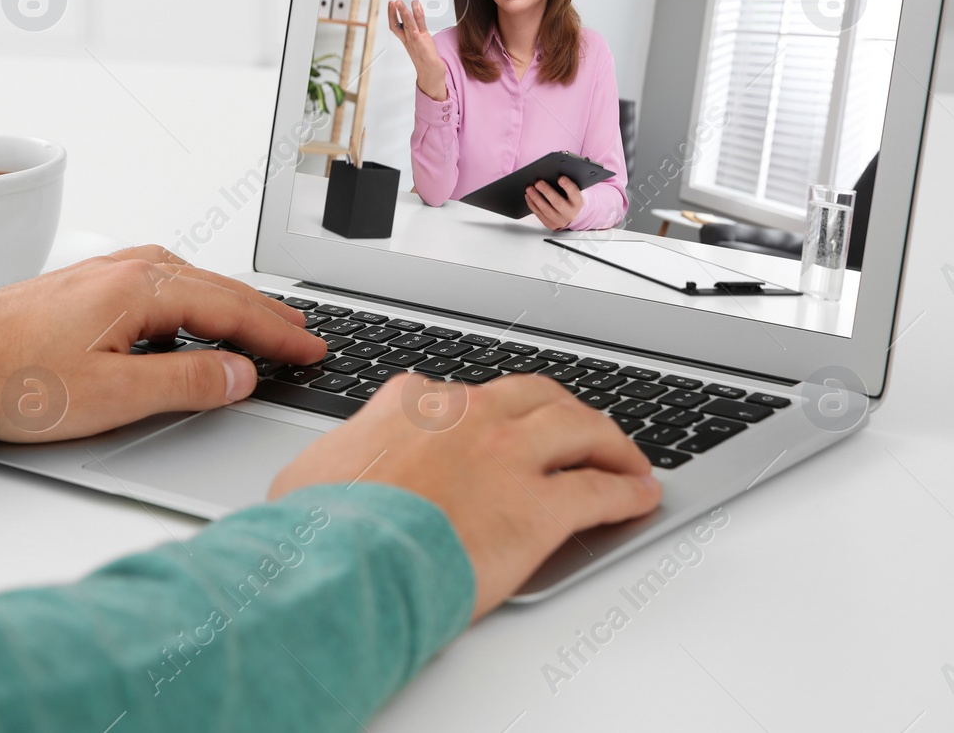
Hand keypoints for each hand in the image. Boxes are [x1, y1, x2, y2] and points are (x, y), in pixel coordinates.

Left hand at [0, 245, 326, 441]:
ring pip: (191, 282)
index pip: (232, 312)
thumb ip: (186, 385)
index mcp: (143, 289)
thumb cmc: (16, 379)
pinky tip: (194, 314)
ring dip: (232, 304)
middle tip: (305, 334)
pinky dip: (196, 300)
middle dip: (266, 314)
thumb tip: (241, 375)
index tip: (311, 349)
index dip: (277, 335)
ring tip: (263, 323)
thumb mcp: (113, 395)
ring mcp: (107, 273)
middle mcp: (129, 269)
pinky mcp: (88, 286)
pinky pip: (163, 284)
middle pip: (217, 290)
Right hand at [269, 372, 659, 619]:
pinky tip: (639, 496)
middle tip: (577, 429)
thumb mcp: (313, 471)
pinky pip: (600, 490)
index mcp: (411, 402)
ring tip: (626, 458)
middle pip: (535, 396)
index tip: (494, 430)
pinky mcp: (541, 506)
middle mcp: (467, 415)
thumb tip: (335, 468)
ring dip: (609, 441)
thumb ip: (343, 455)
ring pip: (581, 428)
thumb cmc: (324, 526)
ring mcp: (509, 456)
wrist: (348, 560)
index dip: (486, 414)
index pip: (461, 393)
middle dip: (561, 410)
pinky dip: (627, 490)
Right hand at [387, 0, 447, 100]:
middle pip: (399, 24)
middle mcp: (409, 41)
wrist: (431, 74)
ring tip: (401, 4)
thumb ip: (419, 24)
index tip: (391, 3)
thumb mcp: (421, 38)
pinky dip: (416, 28)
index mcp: (407, 39)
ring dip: (404, 15)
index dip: (392, 14)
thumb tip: (417, 11)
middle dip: (395, 12)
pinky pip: (418, 36)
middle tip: (393, 1)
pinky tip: (414, 18)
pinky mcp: (423, 48)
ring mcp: (415, 44)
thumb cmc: (426, 57)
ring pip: (408, 27)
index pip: (396, 25)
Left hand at [524, 175, 584, 229]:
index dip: (567, 186)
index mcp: (577, 202)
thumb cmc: (569, 200)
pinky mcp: (550, 224)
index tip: (560, 178)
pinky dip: (532, 204)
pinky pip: (539, 214)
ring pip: (546, 209)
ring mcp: (559, 220)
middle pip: (557, 202)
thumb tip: (552, 174)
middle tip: (538, 182)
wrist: (570, 215)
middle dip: (547, 191)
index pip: (574, 193)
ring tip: (529, 188)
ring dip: (536, 198)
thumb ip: (565, 185)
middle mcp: (569, 213)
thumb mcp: (572, 193)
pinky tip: (528, 196)